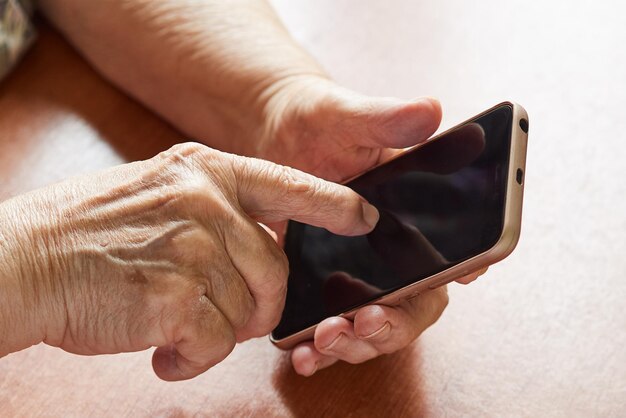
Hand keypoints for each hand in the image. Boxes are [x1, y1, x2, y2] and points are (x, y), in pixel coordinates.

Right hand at [0, 142, 377, 380]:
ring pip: (247, 313)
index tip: (364, 218)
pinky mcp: (177, 299)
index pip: (290, 184)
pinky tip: (160, 347)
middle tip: (215, 312)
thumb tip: (265, 243)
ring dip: (215, 332)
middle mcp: (206, 202)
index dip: (333, 204)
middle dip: (256, 306)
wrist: (20, 261)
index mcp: (204, 170)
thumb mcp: (157, 190)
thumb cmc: (85, 232)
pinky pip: (216, 344)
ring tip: (172, 323)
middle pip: (276, 272)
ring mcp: (194, 248)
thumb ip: (214, 207)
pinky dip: (192, 358)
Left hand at [255, 77, 487, 374]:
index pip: (457, 246)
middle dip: (397, 322)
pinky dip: (323, 348)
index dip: (466, 266)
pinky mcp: (327, 285)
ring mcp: (363, 271)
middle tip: (365, 321)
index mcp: (417, 210)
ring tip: (326, 340)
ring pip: (378, 324)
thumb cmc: (318, 121)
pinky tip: (303, 354)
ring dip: (358, 343)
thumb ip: (387, 119)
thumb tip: (431, 109)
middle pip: (418, 302)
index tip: (460, 277)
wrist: (274, 136)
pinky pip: (336, 327)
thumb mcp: (348, 115)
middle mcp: (397, 248)